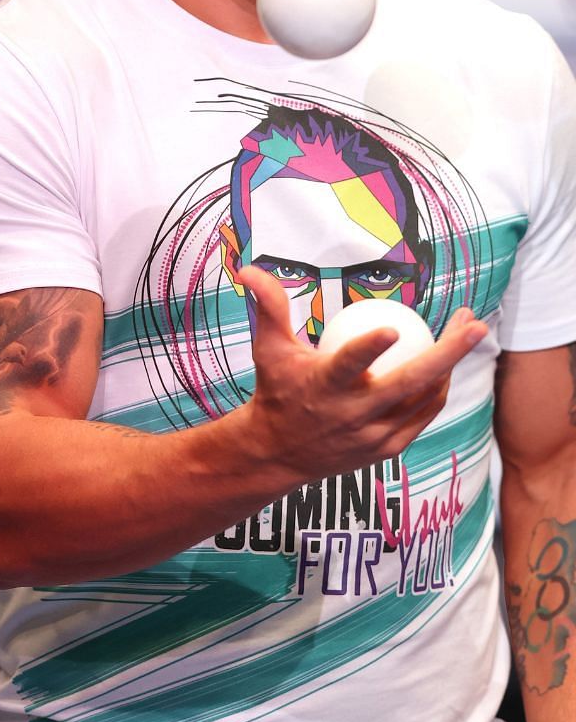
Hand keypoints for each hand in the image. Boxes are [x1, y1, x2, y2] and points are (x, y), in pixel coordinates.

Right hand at [237, 266, 486, 482]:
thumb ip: (269, 307)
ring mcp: (373, 435)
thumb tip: (249, 269)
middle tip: (473, 323)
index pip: (347, 365)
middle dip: (448, 353)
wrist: (277, 452)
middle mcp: (351, 414)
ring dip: (450, 366)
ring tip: (464, 335)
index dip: (369, 349)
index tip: (393, 329)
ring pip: (425, 398)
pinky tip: (443, 368)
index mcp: (322, 386)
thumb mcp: (268, 348)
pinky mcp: (386, 449)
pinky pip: (422, 414)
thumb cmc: (276, 388)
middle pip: (409, 382)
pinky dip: (436, 390)